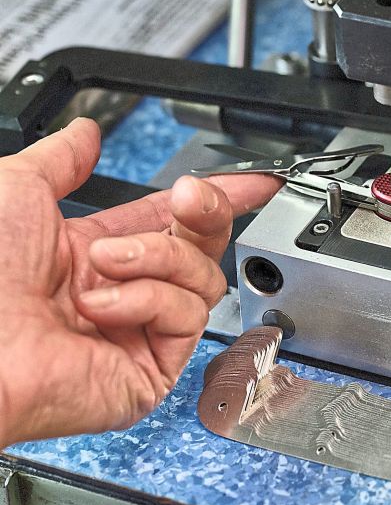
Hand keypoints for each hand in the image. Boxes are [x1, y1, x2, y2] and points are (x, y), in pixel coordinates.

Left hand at [0, 118, 281, 445]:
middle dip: (204, 214)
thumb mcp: (16, 190)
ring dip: (156, 258)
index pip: (169, 224)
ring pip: (200, 279)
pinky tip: (101, 308)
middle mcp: (117, 295)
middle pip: (199, 249)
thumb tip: (85, 133)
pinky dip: (146, 300)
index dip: (213, 201)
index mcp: (89, 256)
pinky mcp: (148, 371)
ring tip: (102, 262)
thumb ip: (61, 158)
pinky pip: (185, 317)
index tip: (253, 181)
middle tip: (192, 197)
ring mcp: (134, 335)